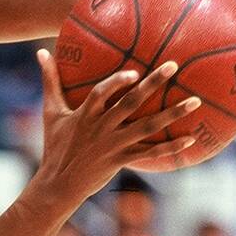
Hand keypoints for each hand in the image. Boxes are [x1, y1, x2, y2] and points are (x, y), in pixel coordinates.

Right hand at [36, 52, 202, 207]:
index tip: (135, 71)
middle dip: (153, 84)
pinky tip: (190, 139)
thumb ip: (50, 80)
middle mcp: (102, 128)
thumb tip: (40, 51)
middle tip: (173, 65)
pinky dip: (170, 146)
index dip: (117, 83)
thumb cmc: (55, 146)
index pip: (101, 94)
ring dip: (173, 114)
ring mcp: (113, 145)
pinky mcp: (121, 160)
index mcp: (85, 115)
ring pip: (147, 127)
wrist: (58, 185)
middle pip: (131, 104)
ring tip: (195, 101)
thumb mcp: (50, 113)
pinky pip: (150, 152)